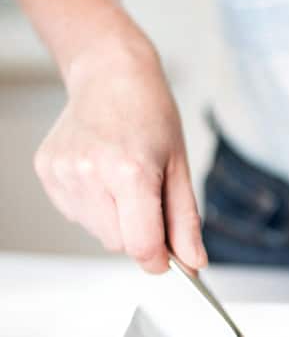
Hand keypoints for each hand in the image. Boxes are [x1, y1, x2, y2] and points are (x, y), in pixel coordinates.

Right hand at [34, 36, 206, 272]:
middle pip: (118, 244)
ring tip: (122, 178)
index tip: (167, 258)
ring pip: (96, 232)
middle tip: (147, 194)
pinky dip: (93, 205)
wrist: (110, 74)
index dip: (158, 259)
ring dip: (114, 219)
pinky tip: (101, 172)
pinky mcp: (47, 171)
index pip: (141, 246)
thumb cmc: (149, 113)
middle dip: (138, 232)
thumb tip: (194, 262)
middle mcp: (90, 173)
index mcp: (129, 171)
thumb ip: (185, 220)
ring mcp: (64, 172)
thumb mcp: (179, 166)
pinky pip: (76, 214)